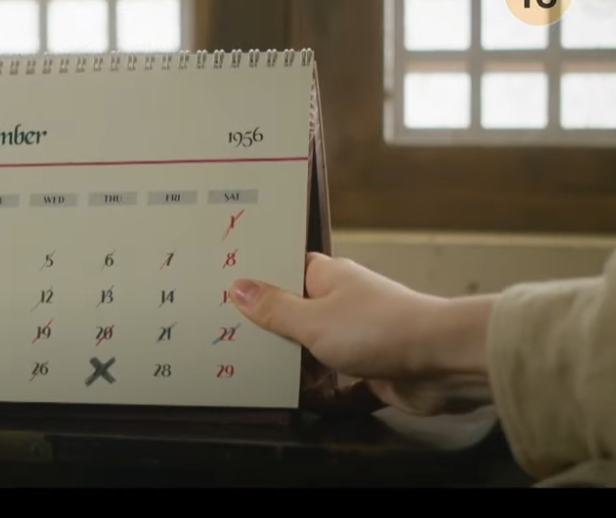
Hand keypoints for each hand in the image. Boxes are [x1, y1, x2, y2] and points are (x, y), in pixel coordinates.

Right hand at [229, 253, 493, 415]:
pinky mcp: (371, 368)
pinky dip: (321, 390)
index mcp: (328, 277)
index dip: (259, 280)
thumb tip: (237, 287)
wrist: (443, 362)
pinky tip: (300, 399)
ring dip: (296, 365)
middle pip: (296, 313)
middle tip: (232, 339)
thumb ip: (274, 309)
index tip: (225, 291)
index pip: (285, 270)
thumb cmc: (378, 329)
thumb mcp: (312, 320)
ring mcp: (358, 336)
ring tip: (257, 373)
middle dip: (272, 330)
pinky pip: (336, 380)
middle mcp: (343, 302)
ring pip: (314, 349)